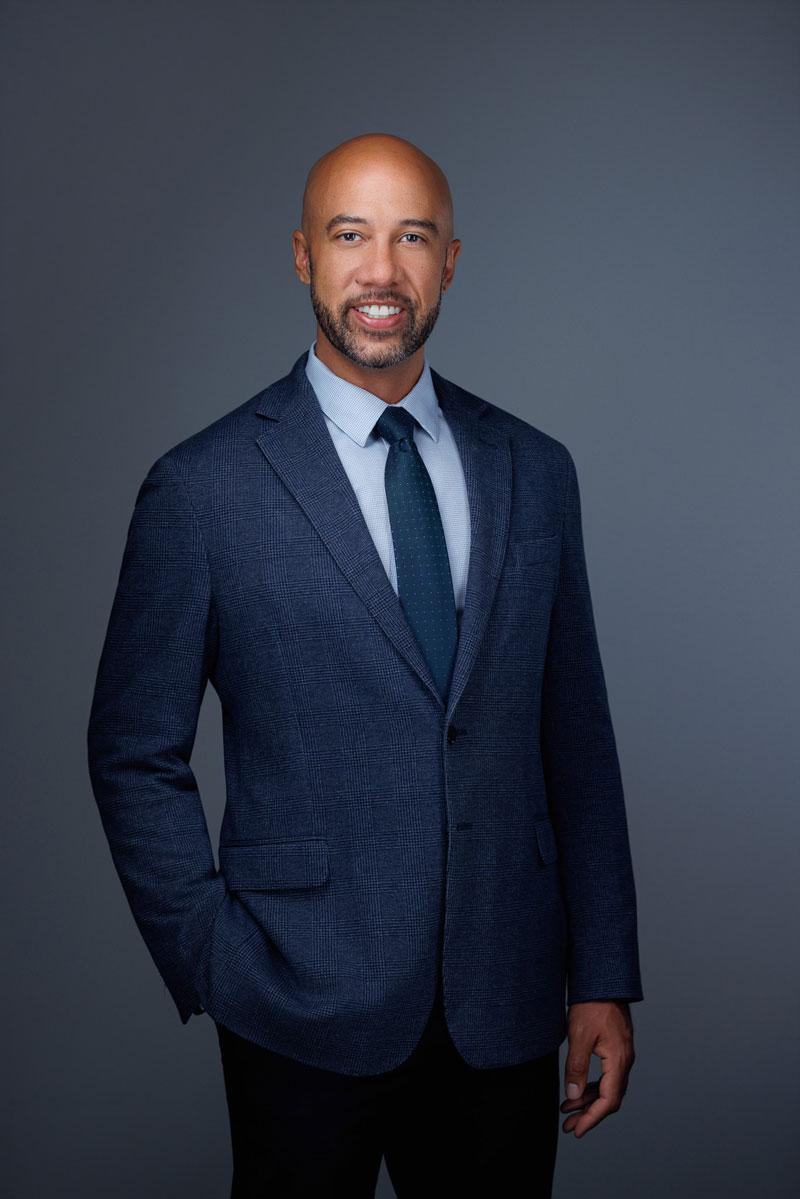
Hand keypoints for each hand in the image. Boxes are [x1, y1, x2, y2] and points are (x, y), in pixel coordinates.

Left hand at [560, 1000, 635, 1137]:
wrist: (603, 980)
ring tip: (567, 1109)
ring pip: (608, 1087)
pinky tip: (577, 1090)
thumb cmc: (592, 1004)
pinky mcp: (616, 1048)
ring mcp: (622, 1054)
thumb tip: (573, 1095)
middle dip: (588, 1114)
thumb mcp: (579, 1036)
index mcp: (619, 1060)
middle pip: (610, 1098)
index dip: (592, 1118)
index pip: (609, 1100)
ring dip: (589, 1101)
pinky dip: (592, 1086)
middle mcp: (625, 1060)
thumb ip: (576, 1067)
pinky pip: (606, 1076)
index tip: (577, 1131)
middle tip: (568, 1126)